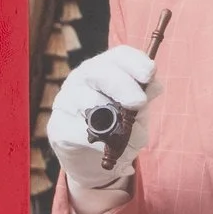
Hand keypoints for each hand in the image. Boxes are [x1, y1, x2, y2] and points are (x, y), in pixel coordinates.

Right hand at [46, 43, 155, 210]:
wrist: (90, 158)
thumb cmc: (117, 125)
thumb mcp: (136, 108)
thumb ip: (145, 95)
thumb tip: (154, 86)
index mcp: (102, 68)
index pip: (118, 55)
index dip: (135, 61)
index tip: (150, 73)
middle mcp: (80, 79)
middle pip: (100, 72)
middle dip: (123, 86)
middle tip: (139, 102)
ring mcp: (65, 101)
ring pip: (92, 105)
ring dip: (117, 125)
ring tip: (129, 140)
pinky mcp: (58, 128)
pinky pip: (83, 134)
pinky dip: (102, 145)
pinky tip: (108, 148)